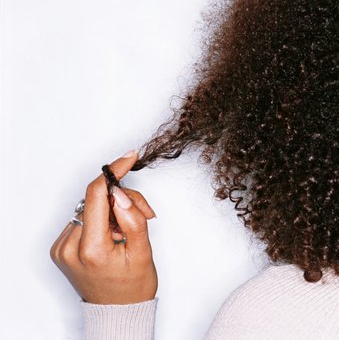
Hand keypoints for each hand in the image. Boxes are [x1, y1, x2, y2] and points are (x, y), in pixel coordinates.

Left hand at [50, 150, 157, 303]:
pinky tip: (115, 233)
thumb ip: (133, 219)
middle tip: (145, 214)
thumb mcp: (143, 252)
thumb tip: (121, 193)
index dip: (114, 172)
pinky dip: (103, 218)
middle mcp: (69, 246)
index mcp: (90, 249)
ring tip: (131, 229)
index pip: (96, 195)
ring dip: (114, 209)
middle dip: (124, 199)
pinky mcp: (61, 246)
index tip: (129, 158)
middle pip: (97, 199)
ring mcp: (62, 247)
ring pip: (92, 206)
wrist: (117, 311)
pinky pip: (84, 217)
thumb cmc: (133, 286)